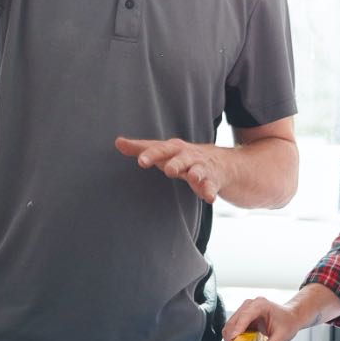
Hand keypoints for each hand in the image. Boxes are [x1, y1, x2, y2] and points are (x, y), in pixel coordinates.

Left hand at [114, 137, 228, 202]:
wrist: (222, 163)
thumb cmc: (183, 157)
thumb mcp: (164, 152)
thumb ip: (141, 148)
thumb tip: (117, 142)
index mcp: (174, 149)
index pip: (161, 149)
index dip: (151, 154)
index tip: (141, 161)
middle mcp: (188, 156)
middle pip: (181, 158)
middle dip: (176, 163)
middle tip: (168, 170)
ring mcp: (202, 168)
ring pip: (198, 170)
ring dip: (196, 173)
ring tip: (192, 178)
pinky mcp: (213, 180)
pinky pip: (211, 186)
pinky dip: (210, 191)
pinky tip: (209, 198)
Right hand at [221, 296, 306, 340]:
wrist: (291, 317)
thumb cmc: (288, 322)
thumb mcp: (282, 336)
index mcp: (260, 305)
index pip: (244, 316)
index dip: (237, 329)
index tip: (233, 340)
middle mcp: (250, 305)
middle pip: (234, 321)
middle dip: (231, 337)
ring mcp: (245, 310)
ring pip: (231, 324)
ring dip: (230, 337)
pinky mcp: (243, 317)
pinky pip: (233, 327)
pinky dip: (233, 337)